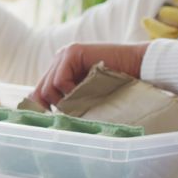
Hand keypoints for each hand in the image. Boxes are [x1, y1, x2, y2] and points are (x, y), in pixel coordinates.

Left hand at [30, 43, 150, 109]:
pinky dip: (71, 92)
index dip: (41, 109)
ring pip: (48, 88)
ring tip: (82, 104)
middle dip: (52, 108)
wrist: (138, 67)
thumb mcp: (86, 95)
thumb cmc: (117, 85)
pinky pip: (60, 81)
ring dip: (64, 101)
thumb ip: (69, 101)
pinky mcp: (73, 53)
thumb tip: (52, 120)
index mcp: (60, 69)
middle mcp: (59, 60)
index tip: (50, 124)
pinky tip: (86, 92)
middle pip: (40, 91)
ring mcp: (64, 54)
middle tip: (67, 118)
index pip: (39, 92)